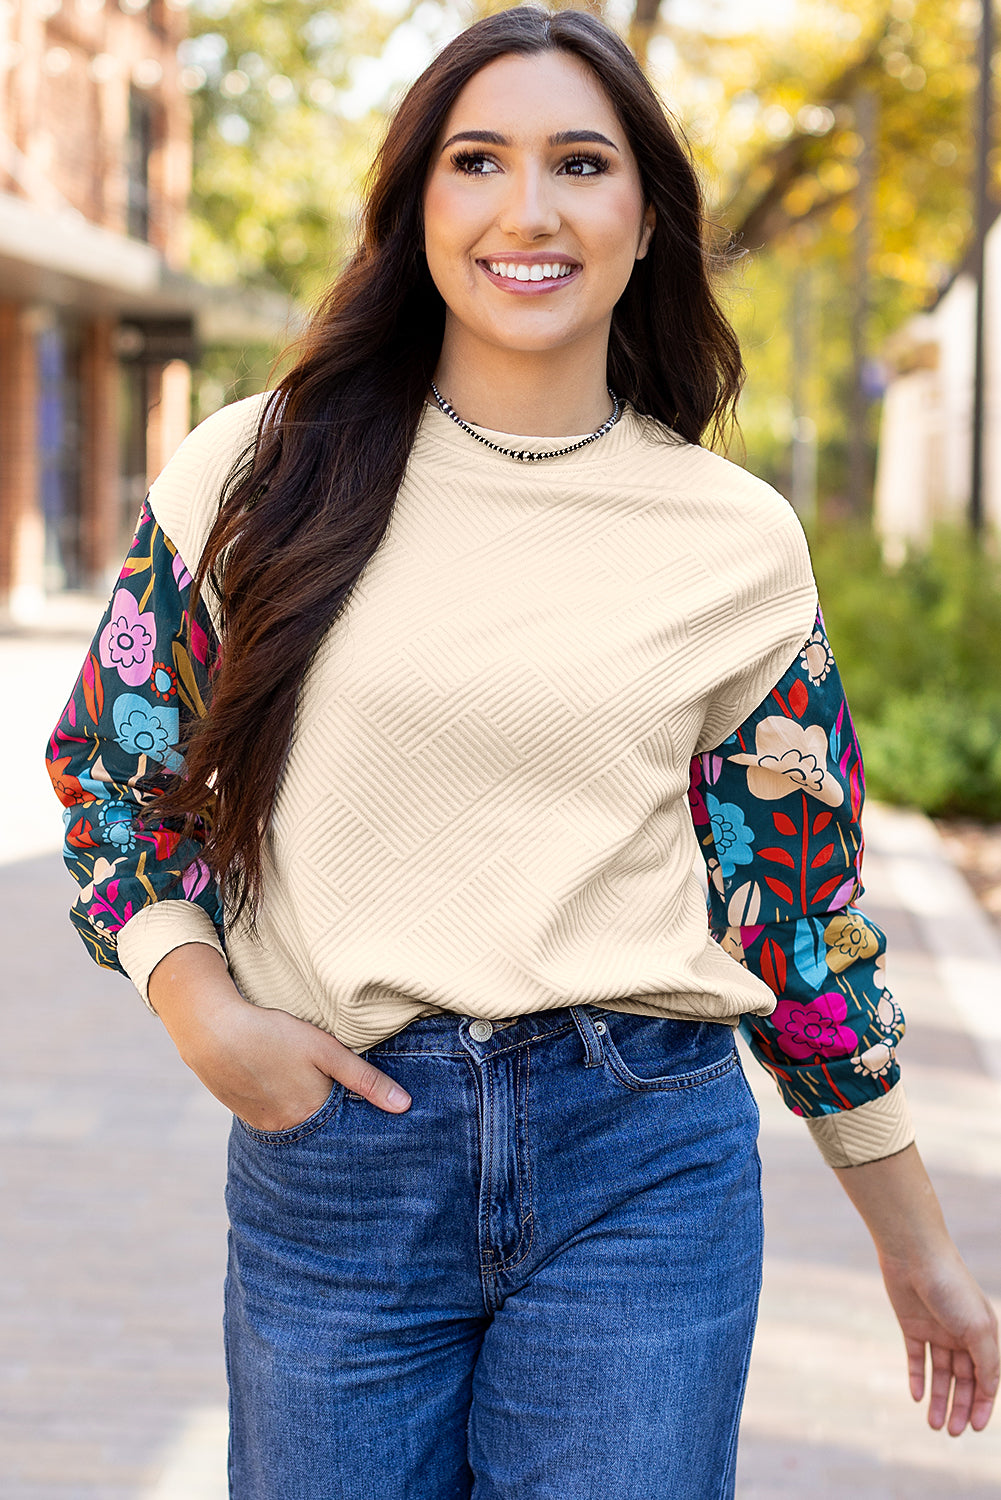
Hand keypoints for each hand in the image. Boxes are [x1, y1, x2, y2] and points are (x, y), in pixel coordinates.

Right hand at [148, 943, 411, 1126]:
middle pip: (320, 1134)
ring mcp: (262, 1124)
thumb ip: (365, 1079)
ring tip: (315, 1099)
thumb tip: (404, 1106)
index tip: (376, 1129)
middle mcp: (286, 1128)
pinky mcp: (244, 1113)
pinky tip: (286, 1092)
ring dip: (309, 1118)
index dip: (359, 1128)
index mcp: (310, 1116)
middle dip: (335, 1128)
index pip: (344, 1133)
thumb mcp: (326, 1050)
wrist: (211, 1031)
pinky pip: (274, 1120)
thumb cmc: (273, 1035)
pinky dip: (285, 1111)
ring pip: (296, 1127)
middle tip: (346, 1114)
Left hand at [879, 1249, 998, 1433]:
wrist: (913, 1254)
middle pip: (962, 1380)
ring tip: (934, 1425)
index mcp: (983, 1334)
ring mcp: (936, 1331)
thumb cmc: (951, 1287)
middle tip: (951, 1432)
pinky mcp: (911, 1326)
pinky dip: (917, 1378)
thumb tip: (989, 1393)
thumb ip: (986, 1362)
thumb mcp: (978, 1328)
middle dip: (958, 1407)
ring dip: (938, 1399)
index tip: (974, 1428)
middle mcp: (961, 1335)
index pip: (985, 1378)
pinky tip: (917, 1397)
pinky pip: (915, 1358)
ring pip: (939, 1374)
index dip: (982, 1404)